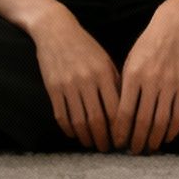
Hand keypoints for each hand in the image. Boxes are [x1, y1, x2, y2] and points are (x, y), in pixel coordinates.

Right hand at [28, 10, 121, 151]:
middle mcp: (87, 81)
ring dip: (86, 138)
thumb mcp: (105, 60)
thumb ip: (115, 82)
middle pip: (97, 120)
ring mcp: (68, 86)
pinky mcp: (53, 88)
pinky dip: (69, 130)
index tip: (122, 139)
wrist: (55, 30)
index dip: (119, 129)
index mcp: (104, 74)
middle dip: (103, 139)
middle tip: (107, 149)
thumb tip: (125, 109)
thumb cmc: (85, 45)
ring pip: (79, 122)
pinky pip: (62, 116)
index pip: (115, 109)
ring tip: (91, 144)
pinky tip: (74, 135)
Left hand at [115, 2, 178, 153]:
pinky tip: (166, 137)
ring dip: (155, 139)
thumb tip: (119, 112)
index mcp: (133, 75)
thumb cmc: (148, 43)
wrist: (176, 26)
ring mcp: (170, 85)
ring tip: (149, 149)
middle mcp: (151, 82)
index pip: (124, 111)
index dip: (120, 131)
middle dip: (137, 140)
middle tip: (134, 152)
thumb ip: (125, 84)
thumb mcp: (131, 59)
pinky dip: (172, 130)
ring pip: (162, 121)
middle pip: (143, 121)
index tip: (117, 142)